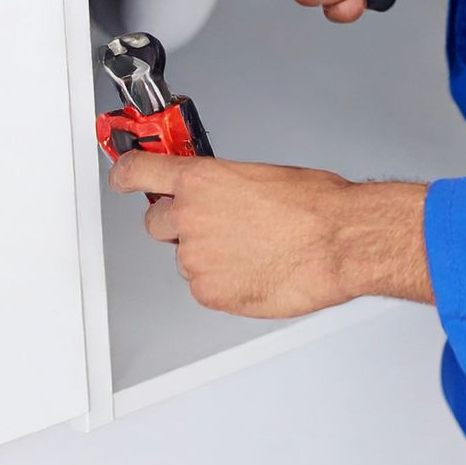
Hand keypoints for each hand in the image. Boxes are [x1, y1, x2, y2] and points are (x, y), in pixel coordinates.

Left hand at [109, 151, 431, 315]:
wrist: (339, 242)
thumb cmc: (316, 205)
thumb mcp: (264, 175)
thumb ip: (225, 185)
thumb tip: (220, 192)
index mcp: (201, 180)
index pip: (137, 172)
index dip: (127, 173)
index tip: (126, 174)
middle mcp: (189, 218)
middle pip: (156, 221)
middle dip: (178, 222)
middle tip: (214, 222)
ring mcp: (196, 259)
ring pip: (186, 257)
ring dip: (208, 253)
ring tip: (253, 249)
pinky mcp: (210, 293)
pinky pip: (205, 285)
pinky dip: (224, 280)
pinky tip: (256, 269)